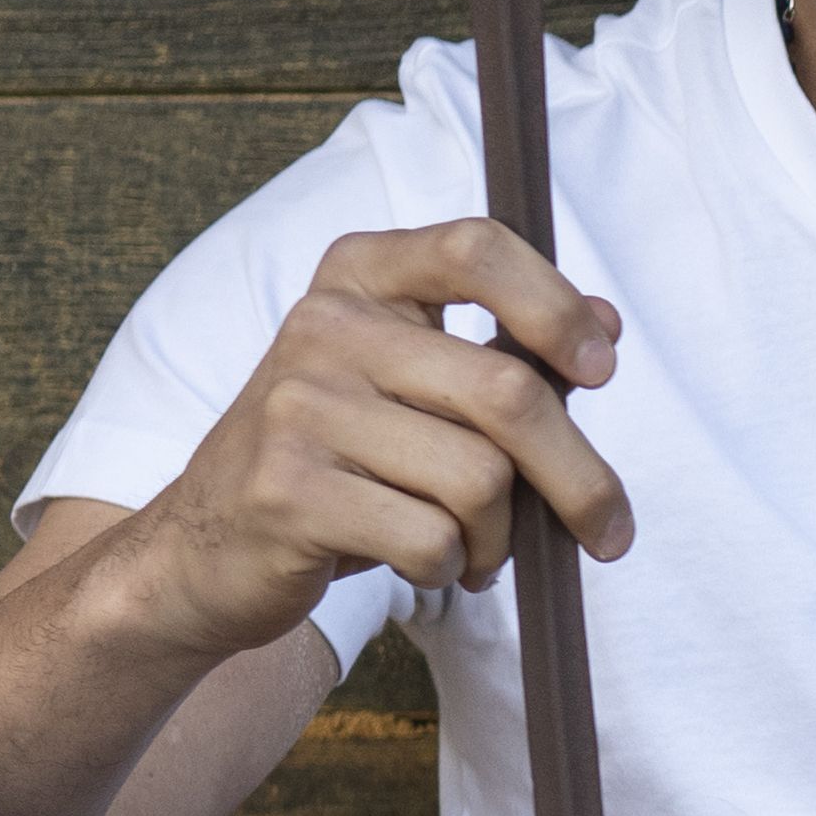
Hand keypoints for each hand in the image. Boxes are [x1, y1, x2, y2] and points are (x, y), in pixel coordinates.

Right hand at [91, 219, 633, 660]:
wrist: (205, 546)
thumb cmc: (339, 462)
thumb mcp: (415, 389)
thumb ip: (505, 353)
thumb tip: (606, 323)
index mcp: (359, 277)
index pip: (475, 248)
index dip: (554, 307)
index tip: (601, 370)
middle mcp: (323, 325)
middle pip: (507, 393)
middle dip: (580, 479)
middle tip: (609, 532)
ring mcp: (297, 406)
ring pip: (479, 480)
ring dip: (499, 537)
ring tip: (473, 548)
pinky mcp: (287, 490)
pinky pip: (429, 538)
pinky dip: (448, 567)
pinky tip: (424, 564)